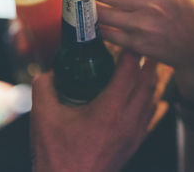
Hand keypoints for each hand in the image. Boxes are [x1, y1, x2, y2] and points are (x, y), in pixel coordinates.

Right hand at [30, 52, 171, 171]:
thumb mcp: (43, 116)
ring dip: (148, 79)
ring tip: (143, 67)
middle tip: (142, 47)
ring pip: (150, 98)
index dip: (131, 52)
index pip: (129, 71)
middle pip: (147, 82)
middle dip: (146, 61)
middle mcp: (128, 120)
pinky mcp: (134, 144)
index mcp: (109, 109)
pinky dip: (148, 99)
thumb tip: (49, 73)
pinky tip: (142, 96)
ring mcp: (134, 134)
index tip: (127, 40)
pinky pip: (148, 115)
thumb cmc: (57, 155)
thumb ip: (43, 87)